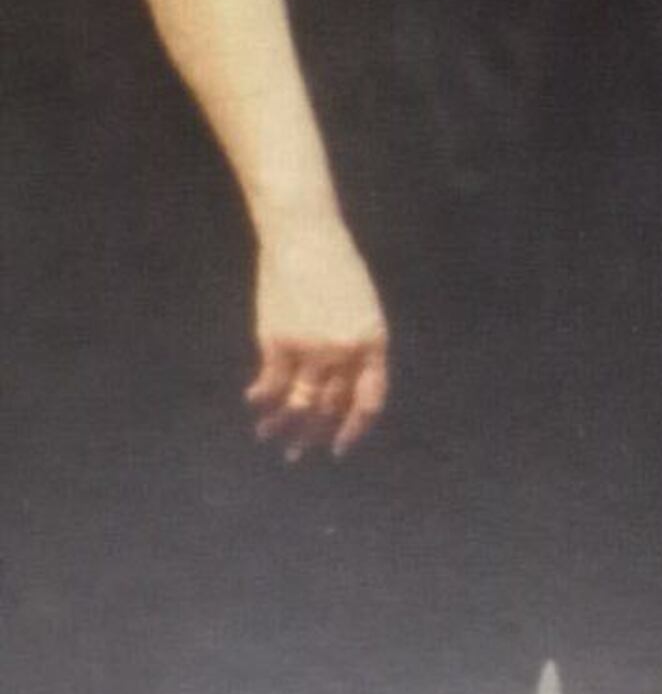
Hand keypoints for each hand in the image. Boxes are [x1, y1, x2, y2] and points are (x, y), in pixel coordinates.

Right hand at [248, 210, 387, 460]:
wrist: (307, 239)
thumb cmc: (339, 271)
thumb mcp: (363, 310)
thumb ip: (357, 350)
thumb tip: (340, 389)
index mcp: (373, 343)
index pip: (369, 400)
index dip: (355, 428)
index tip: (340, 447)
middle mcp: (344, 353)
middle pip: (330, 408)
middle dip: (314, 435)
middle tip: (298, 454)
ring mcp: (310, 349)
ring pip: (297, 403)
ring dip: (283, 426)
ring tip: (270, 438)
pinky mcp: (277, 342)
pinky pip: (271, 383)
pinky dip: (262, 397)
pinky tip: (255, 405)